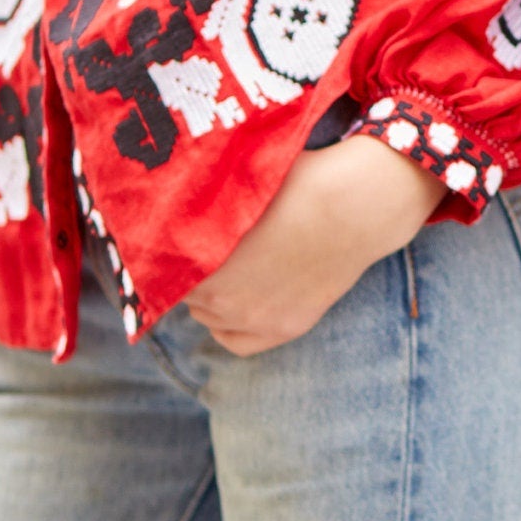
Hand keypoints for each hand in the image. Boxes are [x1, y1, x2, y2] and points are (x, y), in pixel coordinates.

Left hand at [185, 133, 442, 355]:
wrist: (360, 205)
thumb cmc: (301, 179)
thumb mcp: (240, 179)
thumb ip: (201, 195)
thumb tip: (171, 193)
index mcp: (201, 256)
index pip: (161, 265)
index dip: (166, 246)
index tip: (174, 231)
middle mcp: (220, 296)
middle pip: (181, 291)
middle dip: (189, 268)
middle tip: (203, 243)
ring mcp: (253, 317)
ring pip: (205, 316)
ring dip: (206, 295)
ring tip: (223, 265)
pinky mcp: (284, 328)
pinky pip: (234, 341)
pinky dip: (226, 325)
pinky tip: (235, 301)